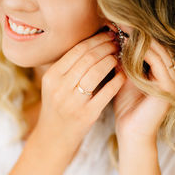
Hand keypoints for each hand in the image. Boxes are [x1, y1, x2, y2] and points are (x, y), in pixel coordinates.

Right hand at [35, 31, 125, 147]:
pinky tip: (123, 74)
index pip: (76, 51)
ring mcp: (73, 102)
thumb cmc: (58, 108)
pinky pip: (107, 92)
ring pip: (97, 72)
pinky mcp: (87, 115)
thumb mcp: (53, 86)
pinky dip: (118, 80)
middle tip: (117, 43)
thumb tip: (92, 44)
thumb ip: (67, 67)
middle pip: (88, 58)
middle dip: (106, 47)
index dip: (95, 40)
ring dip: (111, 60)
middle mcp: (59, 88)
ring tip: (119, 56)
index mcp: (51, 77)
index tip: (107, 36)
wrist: (54, 138)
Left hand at [113, 38, 174, 143]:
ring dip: (141, 42)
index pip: (155, 49)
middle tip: (121, 26)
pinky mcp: (169, 87)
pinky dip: (143, 54)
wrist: (131, 133)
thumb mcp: (126, 80)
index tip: (120, 29)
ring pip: (160, 53)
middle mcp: (172, 76)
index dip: (139, 38)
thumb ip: (127, 63)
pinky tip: (128, 48)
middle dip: (140, 37)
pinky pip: (157, 63)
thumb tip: (118, 42)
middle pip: (159, 47)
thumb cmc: (127, 110)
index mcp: (164, 74)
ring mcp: (173, 81)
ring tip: (124, 33)